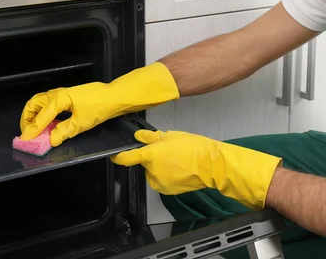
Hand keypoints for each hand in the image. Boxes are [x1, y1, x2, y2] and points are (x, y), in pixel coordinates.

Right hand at [19, 62, 179, 146]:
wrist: (115, 97)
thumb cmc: (99, 107)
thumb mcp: (81, 123)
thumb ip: (64, 131)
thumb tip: (51, 140)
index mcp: (58, 99)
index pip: (40, 117)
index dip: (31, 130)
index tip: (25, 140)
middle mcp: (58, 94)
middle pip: (34, 104)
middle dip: (28, 118)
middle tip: (28, 133)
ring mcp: (63, 94)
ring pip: (41, 103)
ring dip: (36, 115)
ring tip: (37, 130)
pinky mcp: (69, 97)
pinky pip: (50, 104)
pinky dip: (45, 114)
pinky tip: (50, 124)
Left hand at [111, 130, 281, 208]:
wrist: (211, 165)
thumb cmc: (193, 147)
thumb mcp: (172, 135)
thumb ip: (152, 137)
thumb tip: (138, 136)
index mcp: (151, 156)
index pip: (127, 158)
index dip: (119, 157)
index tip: (114, 156)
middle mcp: (152, 171)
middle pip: (145, 164)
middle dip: (152, 158)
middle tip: (167, 151)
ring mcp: (159, 182)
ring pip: (153, 173)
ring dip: (159, 168)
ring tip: (176, 160)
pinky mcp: (167, 190)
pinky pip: (161, 181)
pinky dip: (166, 176)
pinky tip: (179, 169)